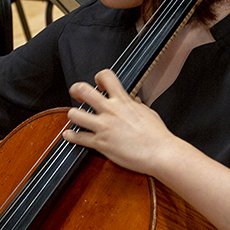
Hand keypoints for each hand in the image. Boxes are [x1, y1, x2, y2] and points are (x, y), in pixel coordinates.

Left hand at [63, 70, 180, 175]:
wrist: (159, 153)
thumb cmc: (157, 135)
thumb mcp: (148, 112)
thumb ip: (137, 105)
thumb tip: (133, 101)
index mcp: (123, 101)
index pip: (106, 76)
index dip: (99, 77)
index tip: (98, 83)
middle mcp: (110, 111)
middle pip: (83, 91)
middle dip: (76, 90)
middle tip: (77, 94)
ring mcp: (103, 127)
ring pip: (75, 114)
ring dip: (73, 114)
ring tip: (75, 116)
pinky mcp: (100, 143)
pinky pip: (78, 137)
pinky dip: (71, 136)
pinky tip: (69, 135)